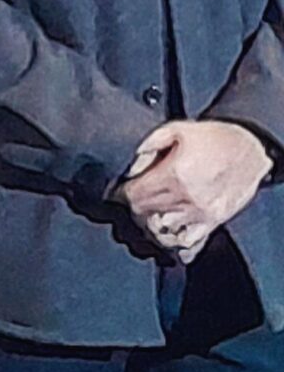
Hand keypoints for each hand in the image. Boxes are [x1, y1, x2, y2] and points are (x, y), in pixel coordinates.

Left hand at [117, 120, 274, 262]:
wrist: (251, 147)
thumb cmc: (215, 139)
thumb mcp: (176, 130)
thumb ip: (147, 147)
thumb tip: (130, 169)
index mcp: (175, 176)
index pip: (133, 196)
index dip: (121, 194)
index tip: (119, 192)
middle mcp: (187, 199)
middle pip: (144, 215)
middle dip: (133, 208)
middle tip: (134, 200)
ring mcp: (201, 213)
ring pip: (162, 231)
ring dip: (150, 224)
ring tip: (149, 213)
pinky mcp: (213, 221)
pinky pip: (188, 242)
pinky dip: (174, 241)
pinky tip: (169, 231)